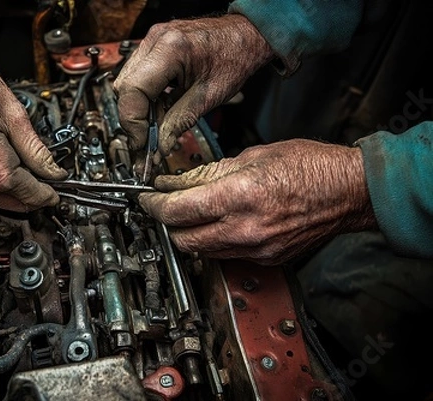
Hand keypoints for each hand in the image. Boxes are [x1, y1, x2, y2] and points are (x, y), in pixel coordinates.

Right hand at [113, 13, 272, 168]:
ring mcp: (152, 41)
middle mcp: (156, 40)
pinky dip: (145, 98)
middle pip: (125, 88)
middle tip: (148, 143)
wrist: (244, 36)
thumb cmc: (235, 57)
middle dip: (134, 120)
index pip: (133, 91)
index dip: (133, 123)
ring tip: (157, 130)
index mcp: (170, 50)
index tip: (142, 144)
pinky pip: (137, 76)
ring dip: (139, 111)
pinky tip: (159, 112)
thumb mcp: (208, 97)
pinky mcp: (154, 47)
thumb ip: (179, 122)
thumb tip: (159, 146)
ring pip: (127, 84)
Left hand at [138, 139, 376, 264]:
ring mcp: (256, 249)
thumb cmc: (310, 167)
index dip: (154, 204)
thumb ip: (209, 173)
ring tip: (190, 213)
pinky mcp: (265, 259)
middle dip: (166, 224)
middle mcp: (244, 229)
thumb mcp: (253, 156)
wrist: (349, 191)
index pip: (176, 210)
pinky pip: (226, 255)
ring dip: (188, 234)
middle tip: (163, 206)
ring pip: (201, 252)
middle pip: (182, 240)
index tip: (147, 197)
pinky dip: (213, 241)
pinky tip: (218, 223)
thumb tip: (178, 181)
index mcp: (239, 196)